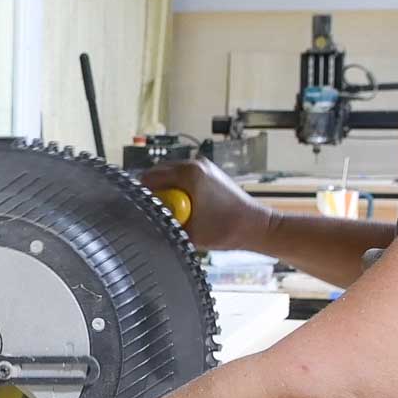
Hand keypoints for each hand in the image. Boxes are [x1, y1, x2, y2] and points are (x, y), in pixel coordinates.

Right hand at [141, 158, 280, 250]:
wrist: (256, 226)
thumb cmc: (229, 230)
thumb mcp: (188, 233)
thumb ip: (164, 226)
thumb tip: (146, 225)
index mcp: (189, 174)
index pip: (149, 177)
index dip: (141, 195)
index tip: (141, 209)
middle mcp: (195, 164)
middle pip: (157, 174)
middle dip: (154, 194)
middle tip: (160, 213)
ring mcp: (203, 166)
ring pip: (170, 176)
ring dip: (167, 193)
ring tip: (176, 212)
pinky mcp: (208, 173)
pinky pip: (182, 178)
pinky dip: (179, 191)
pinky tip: (187, 207)